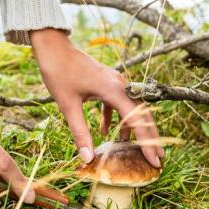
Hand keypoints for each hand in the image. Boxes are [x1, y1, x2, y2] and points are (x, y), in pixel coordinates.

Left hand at [30, 29, 163, 167]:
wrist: (53, 48)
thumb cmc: (58, 73)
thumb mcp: (68, 105)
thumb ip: (79, 132)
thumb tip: (86, 158)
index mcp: (113, 90)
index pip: (138, 119)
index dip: (148, 142)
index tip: (155, 160)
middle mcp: (120, 84)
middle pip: (141, 113)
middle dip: (148, 137)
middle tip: (155, 159)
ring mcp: (114, 81)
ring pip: (130, 107)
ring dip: (131, 127)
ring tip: (131, 148)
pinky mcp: (106, 81)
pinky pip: (117, 101)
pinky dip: (114, 116)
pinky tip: (103, 130)